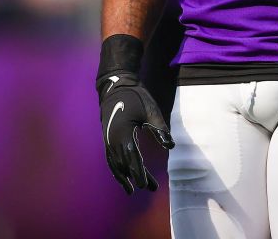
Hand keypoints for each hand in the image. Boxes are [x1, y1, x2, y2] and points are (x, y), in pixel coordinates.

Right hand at [98, 71, 174, 194]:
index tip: (145, 185)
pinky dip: (116, 170)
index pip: (131, 157)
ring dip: (125, 177)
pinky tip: (124, 177)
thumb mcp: (151, 110)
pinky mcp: (107, 139)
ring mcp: (107, 139)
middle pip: (124, 164)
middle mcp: (112, 139)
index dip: (138, 172)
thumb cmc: (136, 97)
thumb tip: (170, 145)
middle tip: (150, 188)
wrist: (116, 87)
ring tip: (133, 190)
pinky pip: (110, 159)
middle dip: (136, 177)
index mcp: (123, 132)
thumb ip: (160, 128)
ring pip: (115, 164)